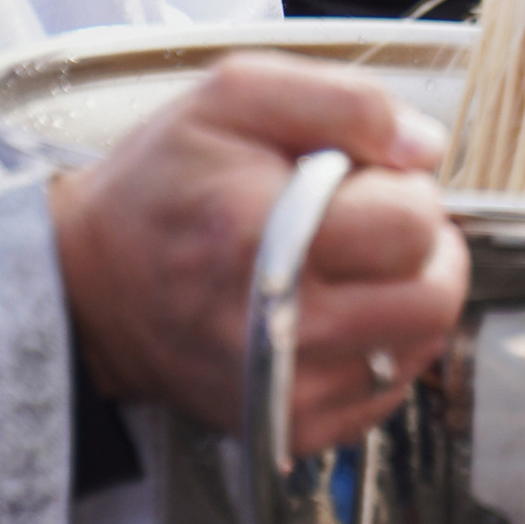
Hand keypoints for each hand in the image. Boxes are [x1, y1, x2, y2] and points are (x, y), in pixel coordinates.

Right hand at [51, 59, 469, 455]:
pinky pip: (389, 388)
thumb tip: (425, 146)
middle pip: (434, 297)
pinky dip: (384, 343)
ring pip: (422, 345)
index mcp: (266, 237)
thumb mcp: (235, 95)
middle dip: (424, 247)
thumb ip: (346, 101)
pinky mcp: (292, 428)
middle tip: (376, 224)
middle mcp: (281, 330)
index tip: (366, 182)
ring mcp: (289, 390)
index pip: (413, 225)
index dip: (406, 189)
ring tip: (357, 264)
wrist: (90, 286)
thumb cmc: (160, 184)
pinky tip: (341, 308)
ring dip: (410, 294)